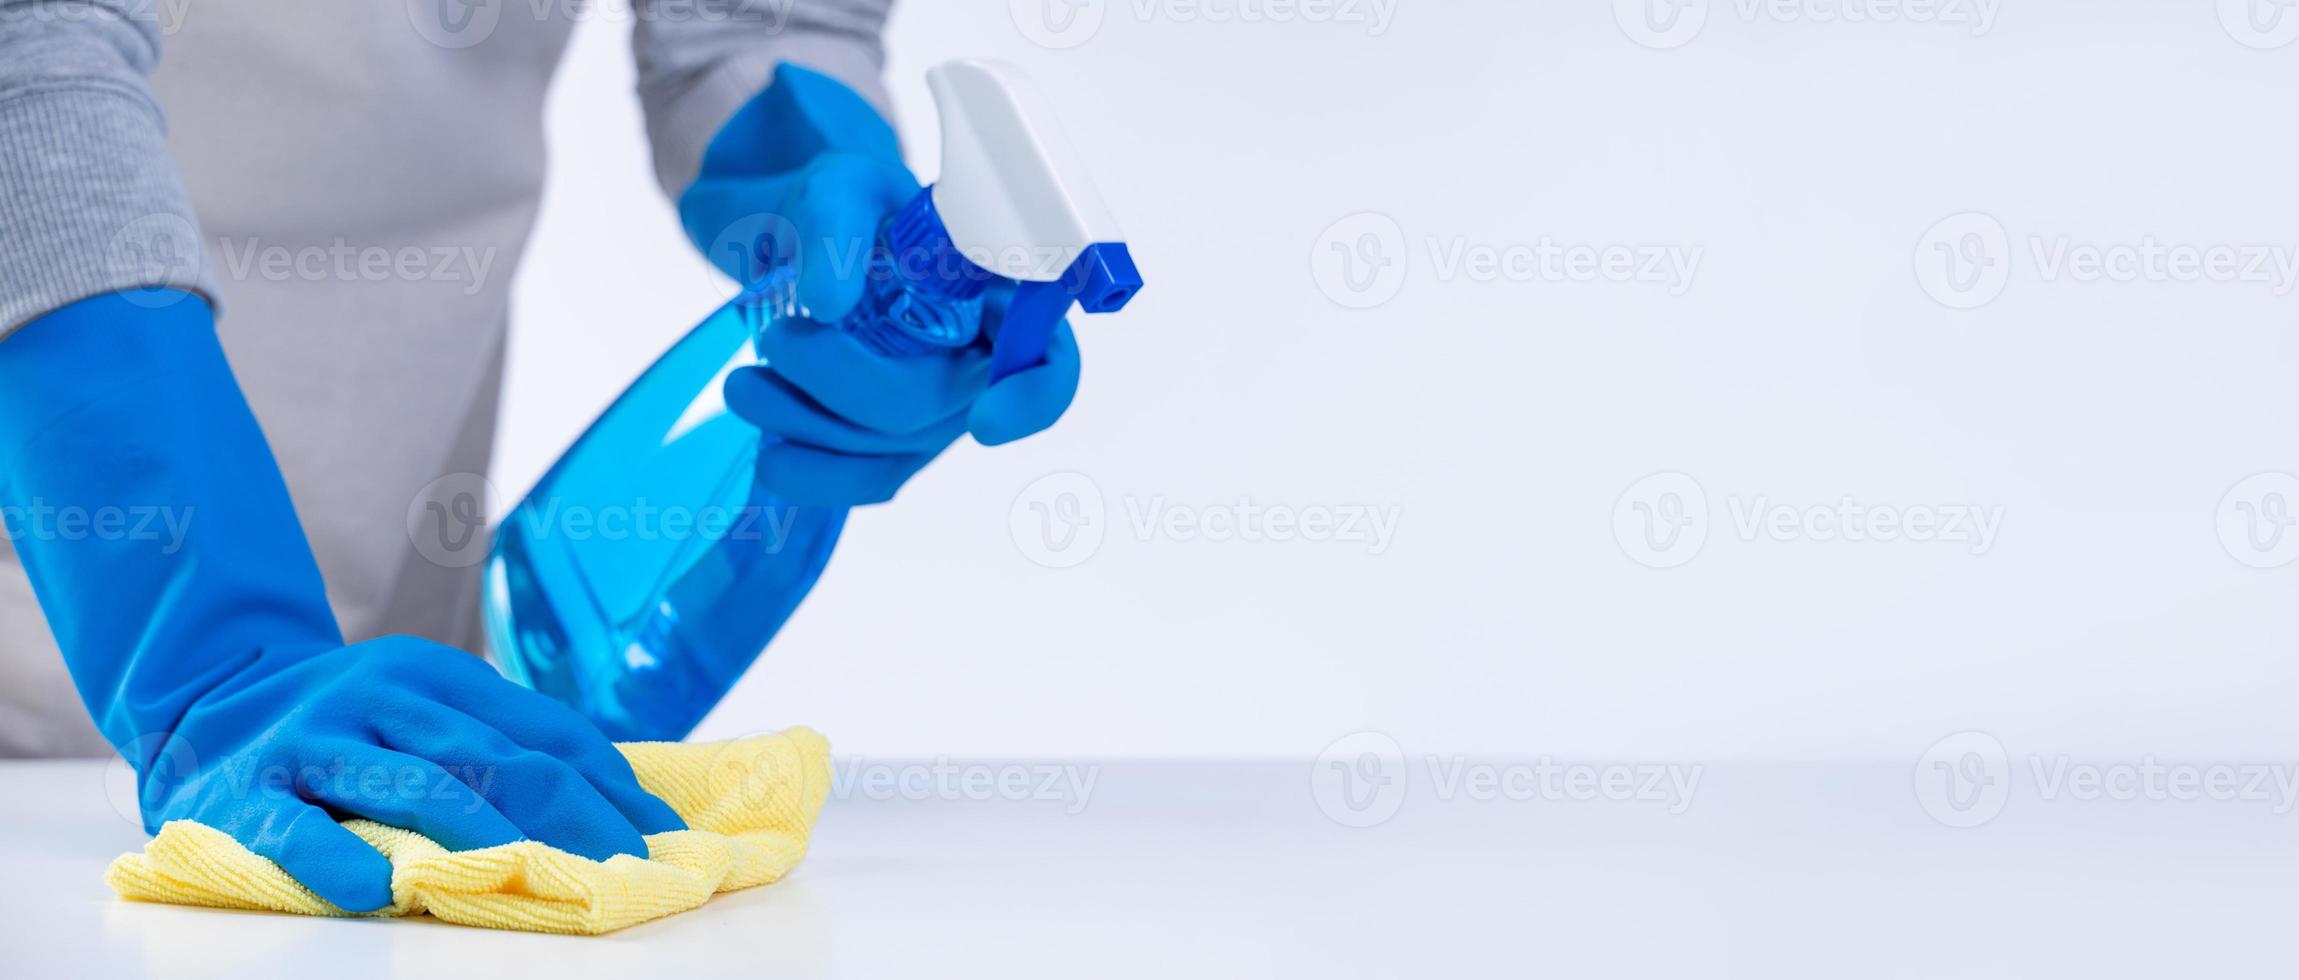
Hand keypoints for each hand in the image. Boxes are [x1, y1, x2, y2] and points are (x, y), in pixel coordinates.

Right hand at [141, 636, 685, 913]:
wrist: (201, 698)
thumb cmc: (347, 726)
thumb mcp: (422, 710)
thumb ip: (498, 743)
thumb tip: (617, 805)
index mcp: (437, 674)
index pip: (545, 730)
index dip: (611, 786)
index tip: (661, 836)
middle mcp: (380, 694)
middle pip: (497, 760)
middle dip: (574, 819)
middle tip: (626, 871)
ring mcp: (314, 739)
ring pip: (415, 787)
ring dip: (485, 838)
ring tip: (541, 878)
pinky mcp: (249, 789)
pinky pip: (298, 828)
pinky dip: (338, 859)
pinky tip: (379, 892)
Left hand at [678, 64, 1082, 506]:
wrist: (793, 240)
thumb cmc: (843, 210)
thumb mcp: (839, 186)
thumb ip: (838, 225)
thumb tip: (827, 305)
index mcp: (995, 295)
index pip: (1049, 359)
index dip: (1034, 398)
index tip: (984, 421)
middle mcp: (977, 362)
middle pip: (940, 406)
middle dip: (848, 382)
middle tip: (777, 338)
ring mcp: (935, 411)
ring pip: (891, 448)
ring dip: (809, 424)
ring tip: (743, 385)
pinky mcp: (888, 444)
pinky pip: (867, 481)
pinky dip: (815, 476)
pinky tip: (769, 455)